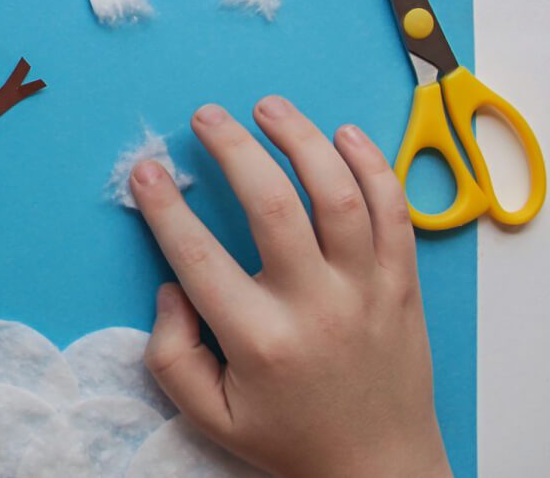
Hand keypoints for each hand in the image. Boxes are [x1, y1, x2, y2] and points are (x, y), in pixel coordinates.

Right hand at [131, 97, 449, 477]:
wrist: (381, 469)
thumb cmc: (289, 438)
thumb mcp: (210, 416)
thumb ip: (172, 354)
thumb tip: (171, 288)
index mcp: (261, 342)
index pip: (201, 258)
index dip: (165, 208)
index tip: (145, 171)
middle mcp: (317, 308)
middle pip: (276, 206)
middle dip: (234, 149)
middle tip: (206, 117)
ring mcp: (368, 292)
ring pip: (342, 196)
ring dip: (304, 139)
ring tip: (269, 107)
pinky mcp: (404, 284)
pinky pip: (396, 211)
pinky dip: (372, 165)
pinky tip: (343, 134)